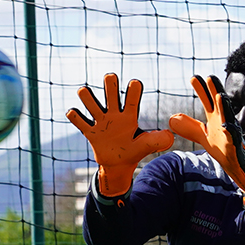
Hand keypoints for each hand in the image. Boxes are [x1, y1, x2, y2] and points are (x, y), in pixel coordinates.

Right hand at [65, 74, 173, 196]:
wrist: (118, 165)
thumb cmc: (134, 151)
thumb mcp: (147, 146)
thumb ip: (158, 140)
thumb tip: (170, 136)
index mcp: (129, 115)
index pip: (132, 96)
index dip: (133, 89)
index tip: (135, 84)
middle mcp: (114, 114)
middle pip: (110, 90)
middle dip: (110, 83)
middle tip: (110, 79)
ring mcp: (100, 121)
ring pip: (90, 100)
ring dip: (87, 96)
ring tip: (86, 94)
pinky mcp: (89, 132)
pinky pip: (78, 120)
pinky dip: (74, 115)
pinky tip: (74, 114)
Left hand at [168, 75, 244, 195]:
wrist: (236, 165)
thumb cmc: (222, 147)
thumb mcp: (202, 136)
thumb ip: (189, 127)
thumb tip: (172, 118)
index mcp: (215, 118)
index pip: (208, 100)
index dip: (201, 89)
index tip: (193, 77)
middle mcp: (224, 121)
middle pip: (219, 103)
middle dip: (215, 90)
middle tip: (210, 77)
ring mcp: (230, 132)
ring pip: (228, 116)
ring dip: (225, 106)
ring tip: (220, 95)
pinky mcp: (234, 145)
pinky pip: (233, 137)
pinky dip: (230, 131)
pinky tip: (225, 126)